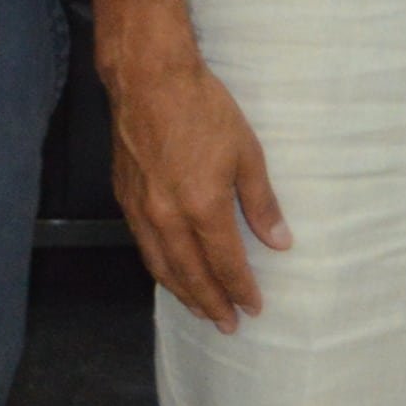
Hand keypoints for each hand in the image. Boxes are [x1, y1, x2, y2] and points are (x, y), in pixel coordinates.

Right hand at [105, 47, 288, 328]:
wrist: (149, 80)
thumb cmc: (204, 109)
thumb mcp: (247, 152)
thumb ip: (261, 202)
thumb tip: (280, 241)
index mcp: (202, 208)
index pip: (224, 264)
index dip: (240, 289)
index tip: (254, 308)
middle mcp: (167, 218)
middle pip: (190, 275)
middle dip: (211, 304)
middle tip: (228, 325)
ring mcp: (141, 211)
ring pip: (161, 267)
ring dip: (182, 293)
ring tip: (200, 310)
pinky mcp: (124, 198)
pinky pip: (144, 246)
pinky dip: (160, 267)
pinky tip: (170, 272)